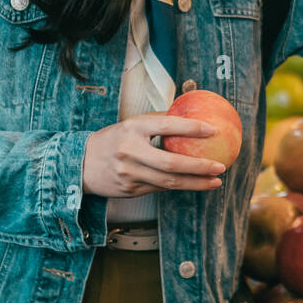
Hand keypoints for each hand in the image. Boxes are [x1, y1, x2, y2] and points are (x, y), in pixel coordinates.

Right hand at [82, 111, 225, 196]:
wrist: (81, 163)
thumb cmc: (114, 139)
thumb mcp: (132, 124)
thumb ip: (160, 120)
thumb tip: (193, 112)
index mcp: (133, 128)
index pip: (167, 126)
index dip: (192, 128)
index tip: (214, 130)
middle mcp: (130, 151)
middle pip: (171, 163)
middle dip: (199, 166)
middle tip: (221, 165)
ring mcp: (129, 173)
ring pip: (168, 182)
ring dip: (195, 183)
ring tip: (216, 181)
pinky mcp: (129, 190)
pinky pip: (160, 188)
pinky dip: (179, 186)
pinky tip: (196, 184)